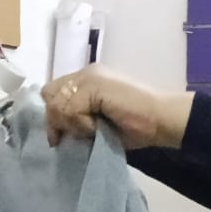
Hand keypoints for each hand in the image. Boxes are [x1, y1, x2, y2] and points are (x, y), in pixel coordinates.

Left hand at [41, 65, 193, 149]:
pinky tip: (99, 127)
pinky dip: (82, 124)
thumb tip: (57, 131)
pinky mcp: (93, 85)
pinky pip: (71, 110)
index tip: (61, 137)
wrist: (161, 119)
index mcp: (87, 80)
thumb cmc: (137, 125)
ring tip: (94, 130)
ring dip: (73, 123)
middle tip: (79, 134)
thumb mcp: (100, 125)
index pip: (53, 92)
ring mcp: (89, 77)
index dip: (54, 115)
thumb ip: (78, 120)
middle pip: (50, 95)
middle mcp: (85, 74)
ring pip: (58, 103)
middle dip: (58, 119)